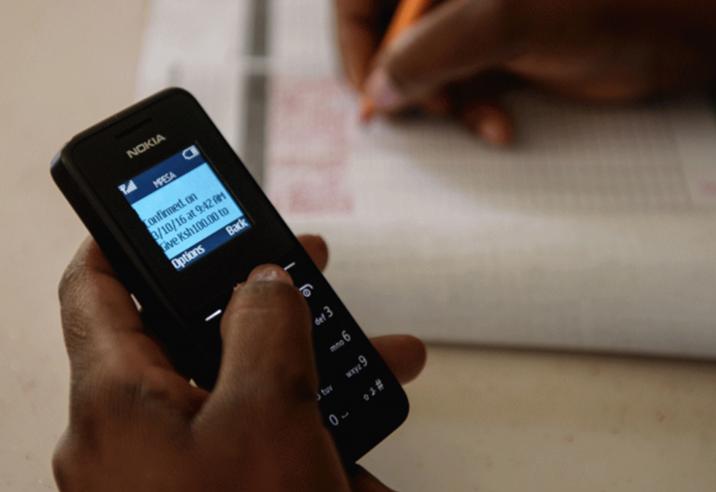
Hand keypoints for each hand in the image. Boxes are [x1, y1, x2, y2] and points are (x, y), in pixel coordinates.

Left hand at [53, 236, 425, 490]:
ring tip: (365, 347)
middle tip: (293, 264)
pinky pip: (253, 437)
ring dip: (301, 361)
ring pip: (236, 385)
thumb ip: (264, 325)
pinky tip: (356, 428)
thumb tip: (263, 282)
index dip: (119, 234)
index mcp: (116, 399)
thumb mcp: (266, 413)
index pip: (94, 287)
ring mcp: (172, 470)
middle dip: (250, 294)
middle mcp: (131, 433)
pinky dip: (302, 420)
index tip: (150, 203)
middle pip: (186, 331)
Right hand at [337, 0, 715, 143]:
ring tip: (475, 121)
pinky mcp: (495, 52)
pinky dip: (472, 113)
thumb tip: (379, 92)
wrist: (672, 36)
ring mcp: (472, 19)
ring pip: (424, 68)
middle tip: (429, 108)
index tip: (370, 88)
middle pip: (391, 34)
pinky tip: (499, 125)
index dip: (356, 41)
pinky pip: (458, 87)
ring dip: (445, 105)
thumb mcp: (502, 22)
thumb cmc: (602, 7)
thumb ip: (427, 52)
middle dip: (406, 81)